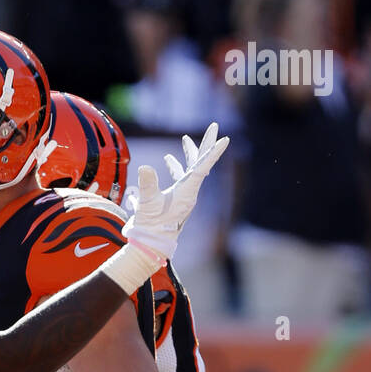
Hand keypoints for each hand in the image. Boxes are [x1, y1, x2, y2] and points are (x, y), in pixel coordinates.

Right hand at [127, 124, 229, 263]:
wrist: (151, 244)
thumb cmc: (151, 226)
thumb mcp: (148, 204)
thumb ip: (147, 185)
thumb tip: (145, 167)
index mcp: (187, 191)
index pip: (202, 167)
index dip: (213, 152)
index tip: (225, 139)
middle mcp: (189, 192)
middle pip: (201, 163)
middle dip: (206, 144)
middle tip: (214, 126)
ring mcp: (183, 196)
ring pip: (191, 170)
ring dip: (189, 154)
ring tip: (185, 140)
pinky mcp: (176, 200)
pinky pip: (181, 179)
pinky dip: (176, 168)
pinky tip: (167, 162)